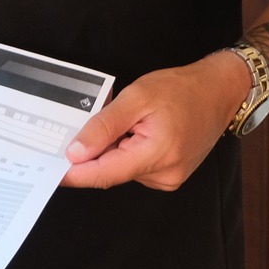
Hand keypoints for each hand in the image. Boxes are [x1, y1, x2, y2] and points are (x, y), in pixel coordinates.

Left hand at [60, 52, 249, 190]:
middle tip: (78, 129)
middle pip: (111, 172)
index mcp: (157, 154)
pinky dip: (125, 152)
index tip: (49, 172)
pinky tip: (133, 132)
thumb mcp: (137, 97)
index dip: (74, 174)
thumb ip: (105, 126)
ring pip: (122, 170)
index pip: (104, 174)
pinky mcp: (169, 175)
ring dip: (111, 150)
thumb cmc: (182, 90)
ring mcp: (169, 178)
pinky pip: (135, 167)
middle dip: (92, 154)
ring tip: (123, 122)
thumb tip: (76, 152)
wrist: (219, 92)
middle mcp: (164, 174)